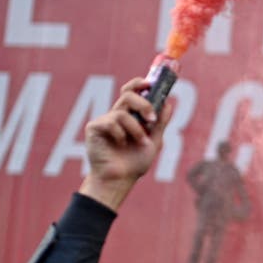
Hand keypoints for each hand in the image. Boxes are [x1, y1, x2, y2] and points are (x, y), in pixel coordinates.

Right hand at [79, 78, 175, 210]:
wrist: (121, 179)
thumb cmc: (135, 162)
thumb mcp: (154, 141)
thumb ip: (160, 123)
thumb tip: (168, 103)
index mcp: (130, 115)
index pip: (132, 91)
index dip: (139, 83)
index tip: (151, 83)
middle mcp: (117, 115)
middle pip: (128, 94)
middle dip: (143, 104)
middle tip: (152, 119)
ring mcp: (105, 121)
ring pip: (123, 112)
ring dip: (136, 129)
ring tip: (140, 142)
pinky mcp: (94, 128)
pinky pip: (111, 122)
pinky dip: (121, 134)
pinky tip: (120, 145)